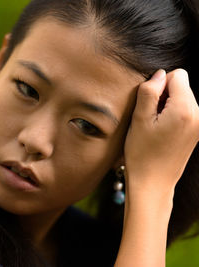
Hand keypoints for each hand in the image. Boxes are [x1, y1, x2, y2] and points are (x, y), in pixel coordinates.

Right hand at [124, 69, 198, 195]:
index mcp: (186, 110)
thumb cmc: (142, 153)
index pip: (177, 75)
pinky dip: (172, 115)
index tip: (149, 106)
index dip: (159, 86)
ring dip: (167, 107)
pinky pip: (185, 111)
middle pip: (182, 86)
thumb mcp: (139, 119)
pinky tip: (162, 132)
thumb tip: (159, 74)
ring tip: (155, 127)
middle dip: (164, 96)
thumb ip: (149, 92)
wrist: (153, 182)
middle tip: (150, 119)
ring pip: (182, 98)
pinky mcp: (197, 131)